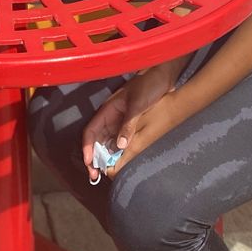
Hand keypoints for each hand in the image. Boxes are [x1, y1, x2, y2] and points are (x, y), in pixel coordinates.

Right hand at [80, 64, 177, 181]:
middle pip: (97, 140)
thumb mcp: (137, 104)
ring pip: (108, 142)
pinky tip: (121, 162)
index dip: (87, 147)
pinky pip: (120, 141)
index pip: (91, 131)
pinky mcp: (131, 123)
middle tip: (96, 175)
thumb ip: (128, 124)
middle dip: (94, 157)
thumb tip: (119, 146)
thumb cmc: (149, 85)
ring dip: (105, 157)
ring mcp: (121, 121)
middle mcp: (111, 117)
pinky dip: (118, 152)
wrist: (164, 75)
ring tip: (106, 172)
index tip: (89, 162)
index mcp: (108, 110)